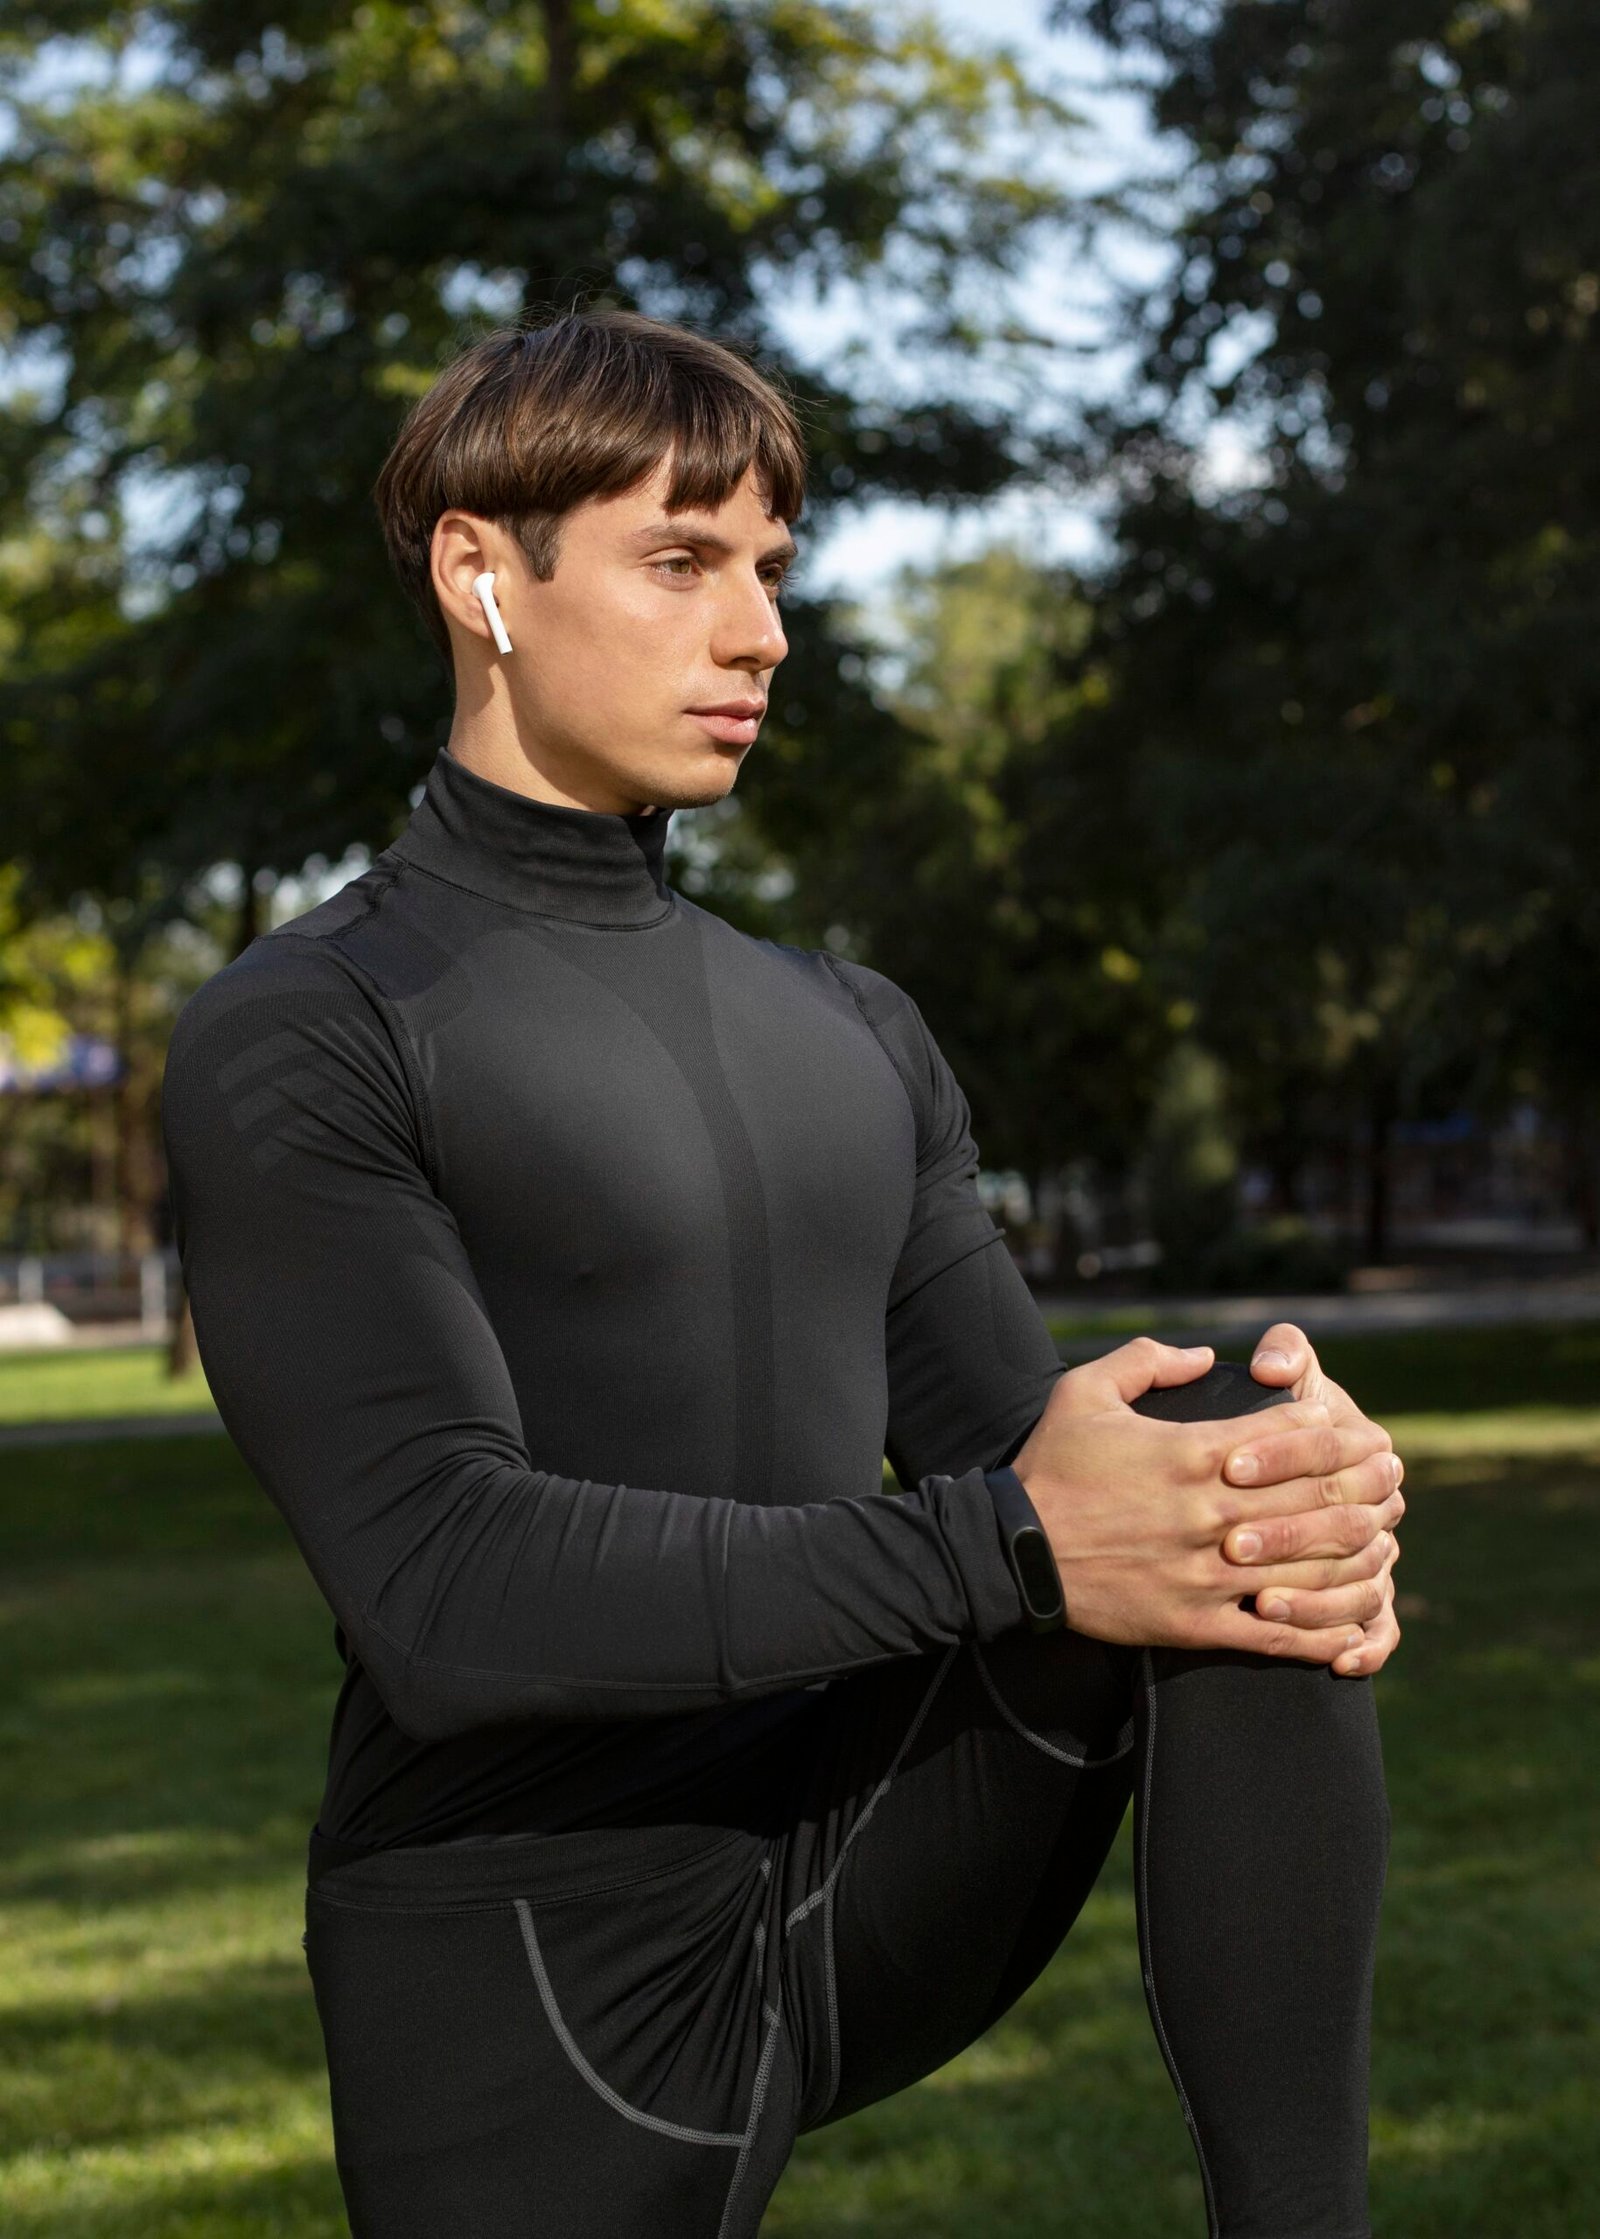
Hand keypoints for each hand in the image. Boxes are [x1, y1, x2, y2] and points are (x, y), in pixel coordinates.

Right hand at [1011, 1337, 1401, 1665]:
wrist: (1012, 1553)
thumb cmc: (1050, 1468)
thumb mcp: (1085, 1390)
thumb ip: (1147, 1362)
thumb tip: (1205, 1356)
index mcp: (1191, 1452)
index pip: (1292, 1435)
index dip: (1341, 1430)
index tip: (1369, 1432)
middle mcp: (1210, 1512)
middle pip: (1317, 1497)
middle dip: (1368, 1485)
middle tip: (1397, 1479)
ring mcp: (1207, 1574)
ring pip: (1311, 1567)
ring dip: (1360, 1552)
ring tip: (1388, 1540)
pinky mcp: (1195, 1624)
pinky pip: (1277, 1635)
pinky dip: (1324, 1629)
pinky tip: (1355, 1623)